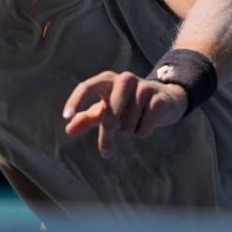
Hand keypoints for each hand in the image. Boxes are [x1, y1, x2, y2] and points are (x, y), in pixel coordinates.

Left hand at [62, 71, 187, 158]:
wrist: (164, 100)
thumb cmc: (128, 105)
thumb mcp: (106, 110)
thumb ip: (87, 118)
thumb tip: (69, 129)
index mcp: (108, 79)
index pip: (86, 87)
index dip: (75, 101)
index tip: (66, 116)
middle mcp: (125, 79)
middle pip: (108, 117)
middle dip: (107, 136)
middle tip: (106, 152)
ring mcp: (144, 87)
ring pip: (126, 126)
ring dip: (129, 131)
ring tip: (136, 120)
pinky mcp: (158, 100)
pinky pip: (142, 129)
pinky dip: (143, 132)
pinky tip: (149, 121)